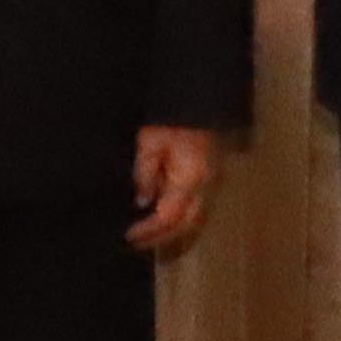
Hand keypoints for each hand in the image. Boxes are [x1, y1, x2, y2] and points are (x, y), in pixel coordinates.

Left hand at [127, 123, 226, 255]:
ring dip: (173, 230)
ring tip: (149, 233)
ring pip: (195, 218)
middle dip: (162, 237)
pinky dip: (181, 216)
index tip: (129, 236)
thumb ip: (145, 174)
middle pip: (186, 225)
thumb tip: (142, 201)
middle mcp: (205, 186)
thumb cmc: (171, 118)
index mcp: (188, 179)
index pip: (168, 217)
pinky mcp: (211, 175)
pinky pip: (197, 205)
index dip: (148, 230)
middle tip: (137, 242)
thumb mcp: (149, 142)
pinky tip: (164, 213)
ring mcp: (212, 182)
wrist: (198, 98)